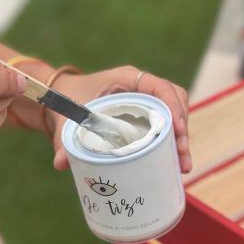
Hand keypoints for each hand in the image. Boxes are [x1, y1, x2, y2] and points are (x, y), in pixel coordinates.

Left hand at [47, 66, 190, 172]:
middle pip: (174, 101)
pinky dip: (172, 142)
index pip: (159, 86)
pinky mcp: (145, 115)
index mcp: (126, 79)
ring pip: (174, 114)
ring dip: (181, 138)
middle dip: (182, 127)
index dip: (172, 106)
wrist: (63, 98)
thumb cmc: (67, 100)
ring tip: (182, 165)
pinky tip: (175, 163)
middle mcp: (140, 87)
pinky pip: (165, 124)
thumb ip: (63, 140)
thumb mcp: (66, 119)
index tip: (176, 130)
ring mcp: (145, 101)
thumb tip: (60, 163)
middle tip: (182, 154)